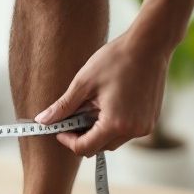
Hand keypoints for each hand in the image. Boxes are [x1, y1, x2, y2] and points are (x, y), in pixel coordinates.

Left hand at [34, 27, 169, 155]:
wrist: (150, 45)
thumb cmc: (116, 60)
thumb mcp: (84, 83)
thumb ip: (63, 106)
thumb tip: (42, 121)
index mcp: (115, 124)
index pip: (85, 148)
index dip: (68, 141)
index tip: (60, 129)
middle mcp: (133, 131)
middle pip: (100, 147)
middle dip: (84, 135)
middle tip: (75, 114)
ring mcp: (145, 128)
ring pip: (113, 141)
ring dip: (99, 130)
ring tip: (94, 105)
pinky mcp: (151, 121)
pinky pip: (126, 132)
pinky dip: (114, 124)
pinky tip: (110, 104)